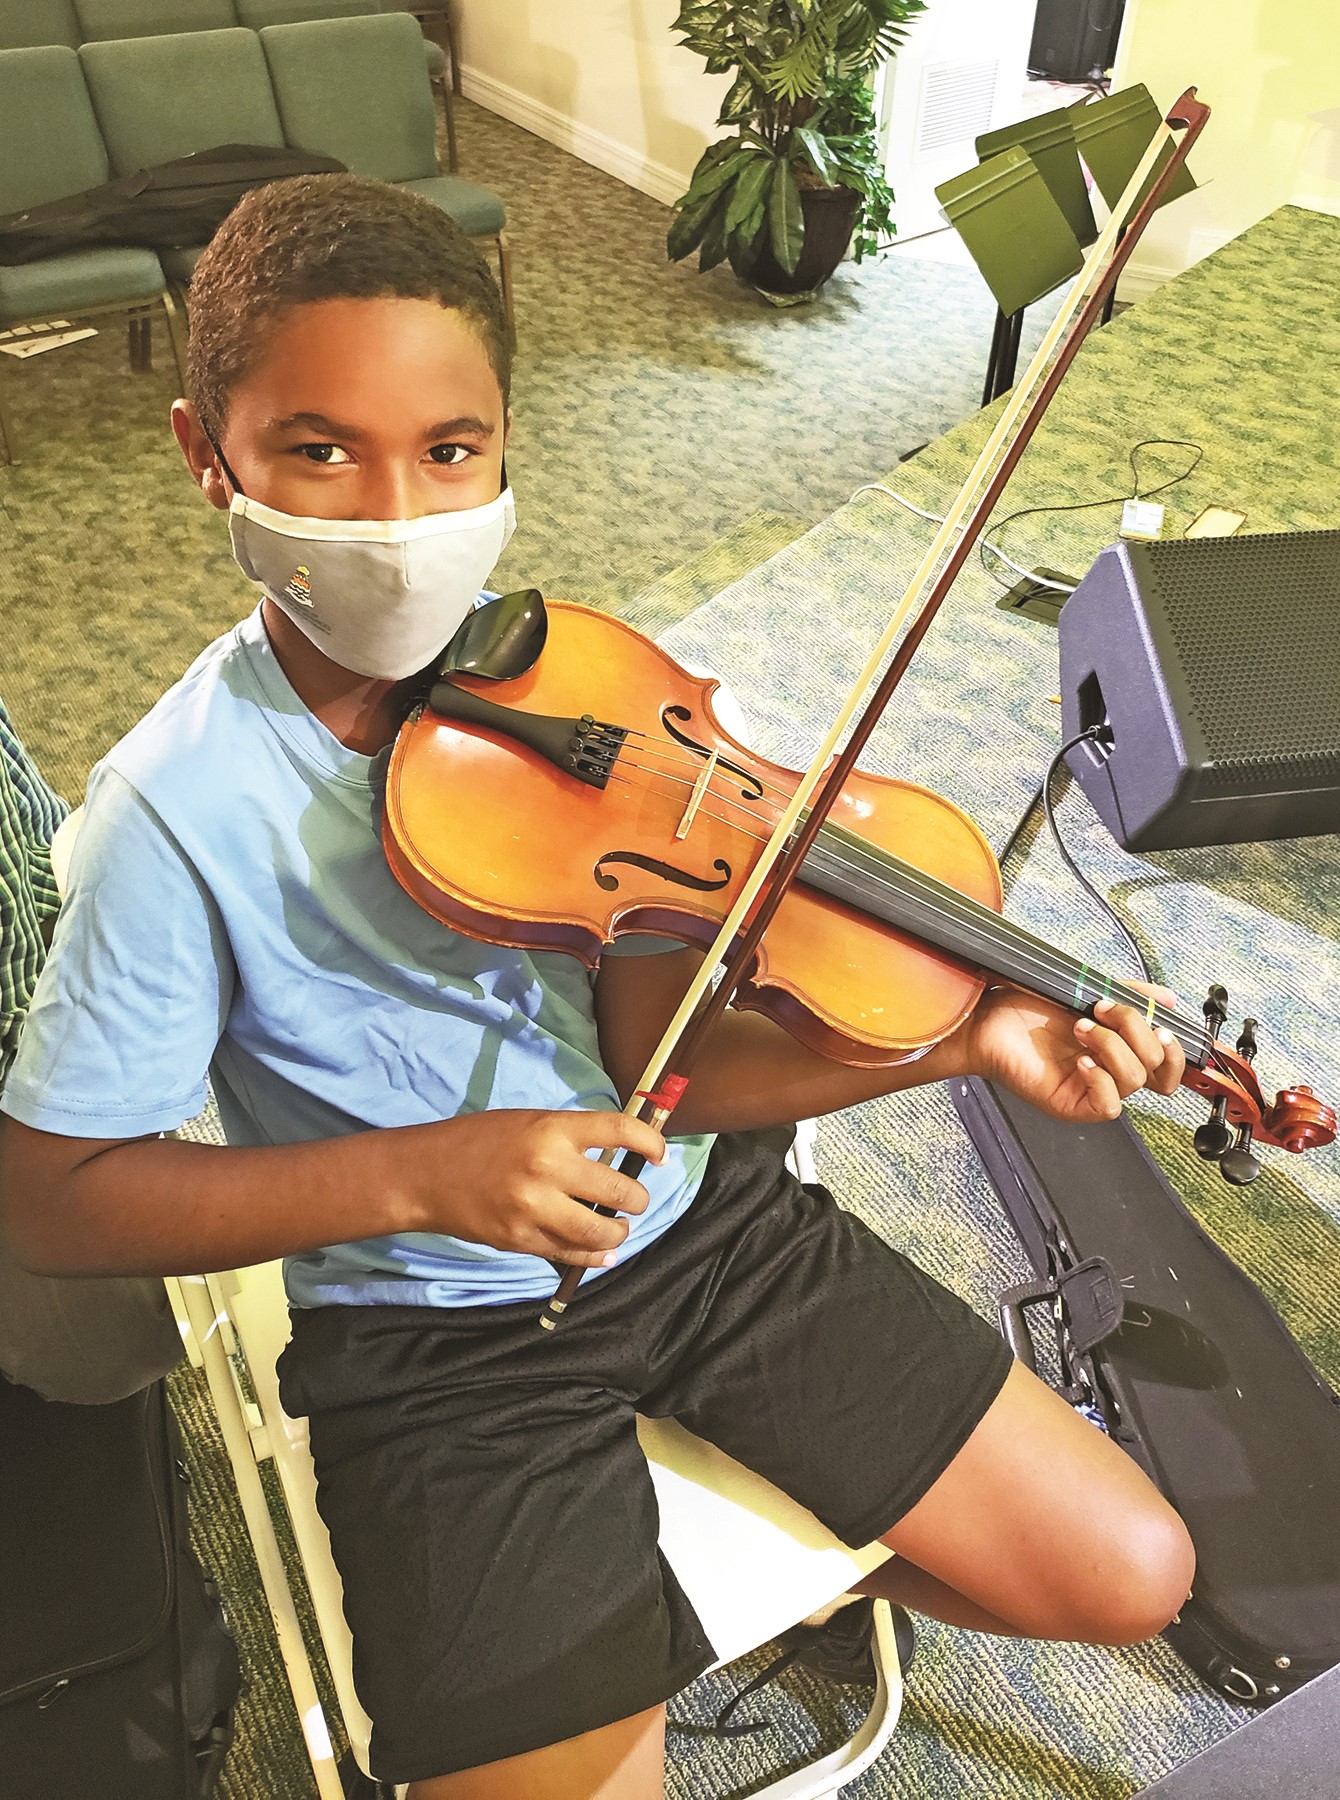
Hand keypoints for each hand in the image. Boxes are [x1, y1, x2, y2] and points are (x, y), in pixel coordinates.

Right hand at [404, 1108, 665, 1267]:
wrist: (427, 1174)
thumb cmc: (479, 1141)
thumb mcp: (529, 1123)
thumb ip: (570, 1140)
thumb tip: (618, 1156)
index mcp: (551, 1130)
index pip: (619, 1131)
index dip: (651, 1143)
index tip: (661, 1155)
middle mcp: (547, 1168)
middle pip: (620, 1190)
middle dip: (637, 1199)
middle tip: (635, 1199)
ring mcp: (534, 1209)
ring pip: (601, 1232)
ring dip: (619, 1231)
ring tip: (618, 1226)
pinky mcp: (522, 1240)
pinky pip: (572, 1254)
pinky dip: (595, 1255)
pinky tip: (603, 1251)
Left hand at [963, 983, 1185, 1124]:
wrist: (986, 1017)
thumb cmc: (1028, 1006)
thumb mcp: (1088, 989)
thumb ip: (1130, 993)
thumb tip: (1168, 998)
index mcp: (1119, 1049)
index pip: (1168, 1066)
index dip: (1175, 1049)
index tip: (1160, 1022)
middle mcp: (1110, 1072)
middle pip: (1157, 1069)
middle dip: (1136, 1031)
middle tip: (1101, 1009)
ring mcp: (1090, 1090)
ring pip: (1133, 1081)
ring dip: (1111, 1046)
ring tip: (1080, 1028)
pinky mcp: (1070, 1106)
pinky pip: (1107, 1106)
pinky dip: (1100, 1079)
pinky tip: (1080, 1060)